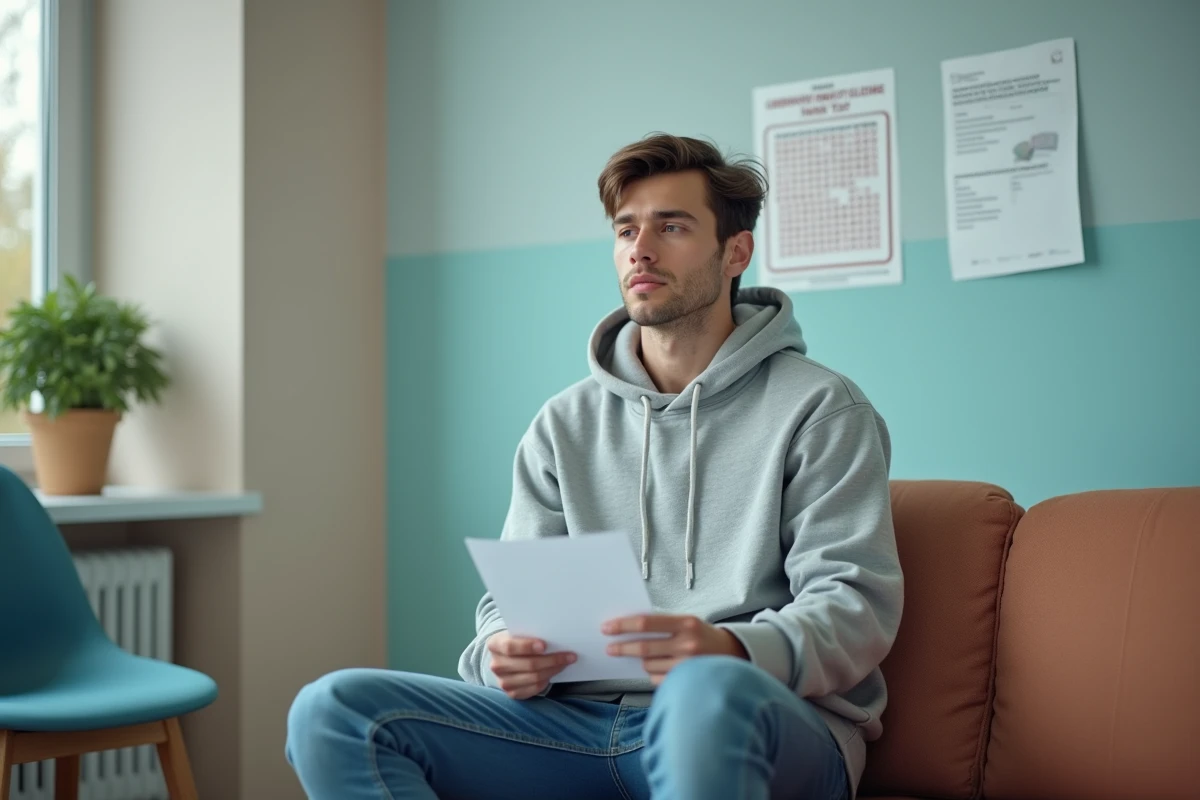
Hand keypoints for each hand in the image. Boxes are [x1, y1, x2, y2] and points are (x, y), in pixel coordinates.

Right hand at [486, 632, 576, 699]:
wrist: (504, 657)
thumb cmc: (516, 640)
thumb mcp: (517, 633)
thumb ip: (530, 633)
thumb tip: (555, 635)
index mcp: (494, 645)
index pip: (510, 647)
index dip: (527, 646)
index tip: (544, 645)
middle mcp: (496, 665)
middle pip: (527, 665)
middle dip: (552, 660)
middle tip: (569, 655)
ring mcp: (503, 681)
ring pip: (534, 678)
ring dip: (553, 669)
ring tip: (566, 662)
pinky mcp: (512, 693)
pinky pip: (534, 688)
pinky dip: (547, 679)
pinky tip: (555, 671)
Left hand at [603, 614, 748, 685]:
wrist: (734, 655)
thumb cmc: (704, 636)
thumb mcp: (687, 622)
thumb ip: (663, 625)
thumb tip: (628, 629)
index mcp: (686, 623)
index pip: (646, 622)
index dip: (623, 625)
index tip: (606, 627)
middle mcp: (687, 644)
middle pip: (643, 647)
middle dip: (622, 647)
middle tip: (609, 648)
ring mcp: (688, 665)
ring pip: (648, 665)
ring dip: (642, 662)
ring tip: (648, 657)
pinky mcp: (686, 682)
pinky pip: (656, 679)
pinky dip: (653, 674)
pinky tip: (661, 668)